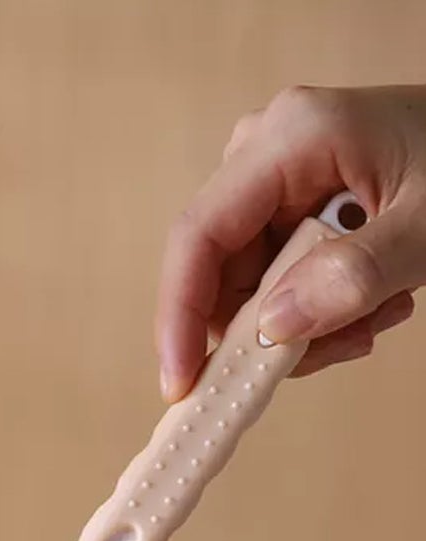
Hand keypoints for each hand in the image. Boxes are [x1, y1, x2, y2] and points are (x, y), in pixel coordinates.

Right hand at [157, 84, 425, 399]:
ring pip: (251, 284)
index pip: (199, 236)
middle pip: (224, 270)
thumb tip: (272, 329)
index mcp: (290, 138)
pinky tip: (373, 298)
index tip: (182, 383)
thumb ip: (355, 275)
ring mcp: (277, 177)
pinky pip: (276, 276)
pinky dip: (319, 304)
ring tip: (379, 314)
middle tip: (344, 345)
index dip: (181, 315)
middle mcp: (267, 152)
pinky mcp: (292, 200)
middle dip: (272, 326)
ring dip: (308, 320)